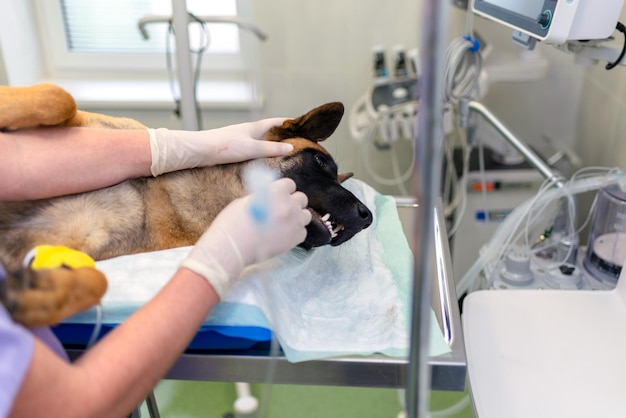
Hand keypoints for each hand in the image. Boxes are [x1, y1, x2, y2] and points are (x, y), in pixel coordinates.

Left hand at [148, 118, 291, 175]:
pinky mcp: (234, 150)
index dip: (289, 123)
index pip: (276, 122)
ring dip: (271, 145)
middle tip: (296, 141)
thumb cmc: (224, 146)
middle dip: (282, 135)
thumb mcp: (252, 148)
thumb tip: (290, 148)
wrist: (200, 151)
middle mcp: (248, 132)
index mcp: (255, 127)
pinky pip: (253, 150)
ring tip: (283, 154)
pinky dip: (261, 153)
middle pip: (269, 131)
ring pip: (261, 141)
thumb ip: (271, 149)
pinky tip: (263, 162)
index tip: (301, 125)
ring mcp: (241, 140)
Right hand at [179, 178, 311, 298]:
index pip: (289, 184)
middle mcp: (288, 204)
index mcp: (275, 191)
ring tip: (284, 225)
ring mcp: (294, 221)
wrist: (232, 247)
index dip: (284, 190)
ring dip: (297, 217)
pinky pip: (302, 232)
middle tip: (282, 211)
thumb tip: (269, 198)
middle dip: (293, 203)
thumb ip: (263, 197)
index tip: (279, 196)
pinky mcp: (296, 238)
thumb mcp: (245, 201)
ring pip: (305, 215)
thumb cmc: (233, 223)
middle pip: (301, 198)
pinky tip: (283, 237)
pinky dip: (295, 233)